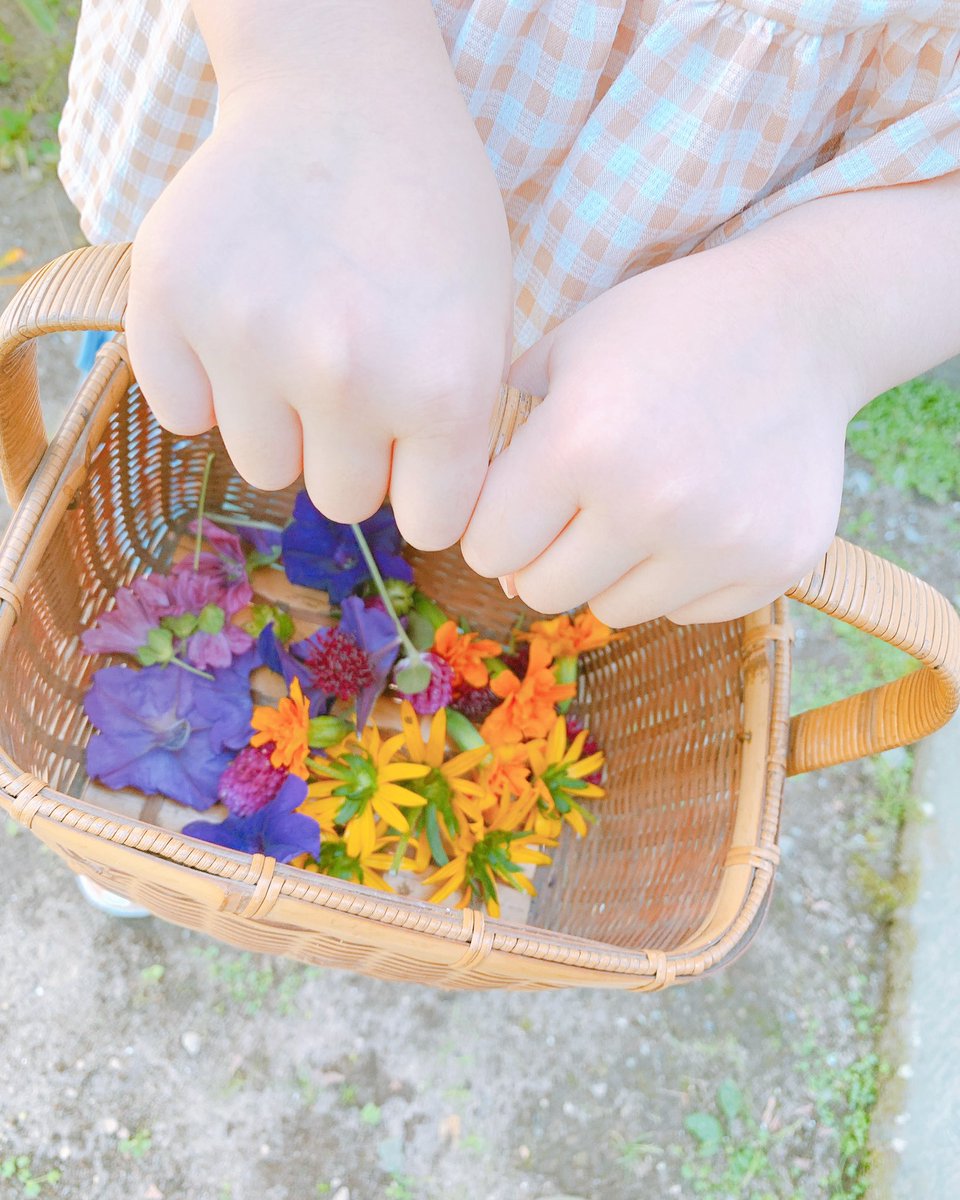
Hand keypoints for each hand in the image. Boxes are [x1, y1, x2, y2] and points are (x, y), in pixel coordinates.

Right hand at [126, 0, 512, 549]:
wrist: (344, 94)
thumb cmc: (433, 215)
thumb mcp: (489, 323)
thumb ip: (458, 432)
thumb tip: (420, 518)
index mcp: (443, 388)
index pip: (427, 523)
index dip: (423, 488)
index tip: (416, 451)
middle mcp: (345, 376)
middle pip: (339, 501)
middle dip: (352, 453)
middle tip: (356, 378)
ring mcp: (248, 340)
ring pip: (263, 466)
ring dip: (282, 423)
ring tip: (299, 341)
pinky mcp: (168, 305)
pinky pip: (184, 413)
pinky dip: (207, 384)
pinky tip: (241, 323)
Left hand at [461, 239, 861, 626]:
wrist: (804, 324)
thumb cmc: (667, 330)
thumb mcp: (565, 349)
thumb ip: (500, 437)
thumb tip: (477, 539)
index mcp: (581, 442)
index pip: (489, 549)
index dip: (494, 526)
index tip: (517, 504)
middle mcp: (650, 503)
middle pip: (542, 593)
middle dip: (543, 556)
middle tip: (576, 510)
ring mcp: (720, 542)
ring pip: (611, 611)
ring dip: (610, 571)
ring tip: (644, 503)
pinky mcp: (774, 566)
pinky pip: (683, 612)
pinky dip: (677, 578)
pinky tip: (700, 514)